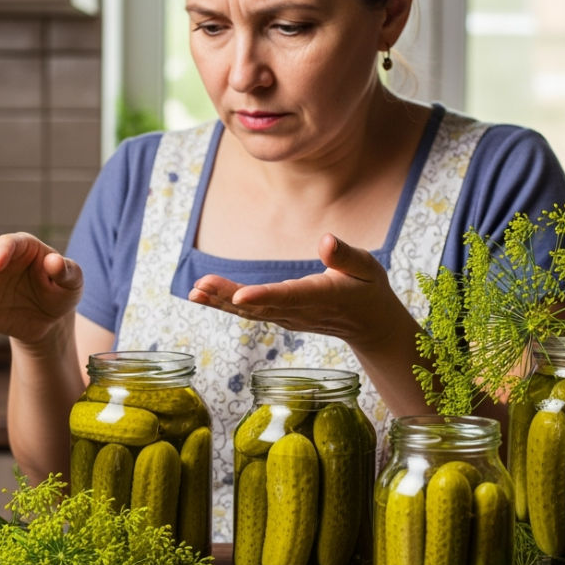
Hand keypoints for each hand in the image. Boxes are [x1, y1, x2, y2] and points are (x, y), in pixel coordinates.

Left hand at [188, 233, 406, 350]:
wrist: (370, 325)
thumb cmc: (368, 290)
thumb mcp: (368, 268)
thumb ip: (346, 256)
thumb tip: (326, 239)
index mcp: (323, 296)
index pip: (290, 297)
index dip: (264, 296)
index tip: (240, 296)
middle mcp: (300, 312)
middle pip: (260, 306)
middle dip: (228, 297)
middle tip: (200, 287)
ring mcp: (288, 318)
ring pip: (250, 312)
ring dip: (220, 302)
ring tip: (194, 292)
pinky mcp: (280, 317)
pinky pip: (249, 312)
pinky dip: (224, 304)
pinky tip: (202, 296)